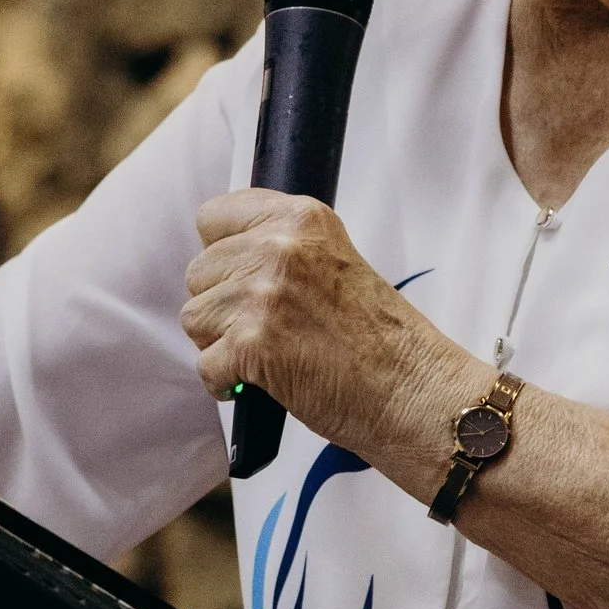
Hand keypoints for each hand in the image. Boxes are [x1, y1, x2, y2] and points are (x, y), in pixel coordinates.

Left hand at [181, 189, 484, 480]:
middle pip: (198, 271)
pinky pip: (205, 365)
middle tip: (264, 328)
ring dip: (220, 343)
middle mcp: (277, 247)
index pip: (213, 216)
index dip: (221, 252)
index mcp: (300, 218)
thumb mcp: (334, 262)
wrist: (414, 392)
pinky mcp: (252, 344)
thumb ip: (281, 248)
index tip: (240, 276)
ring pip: (194, 317)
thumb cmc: (379, 338)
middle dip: (221, 304)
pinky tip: (259, 383)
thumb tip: (222, 259)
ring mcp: (262, 294)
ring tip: (265, 355)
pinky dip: (225, 382)